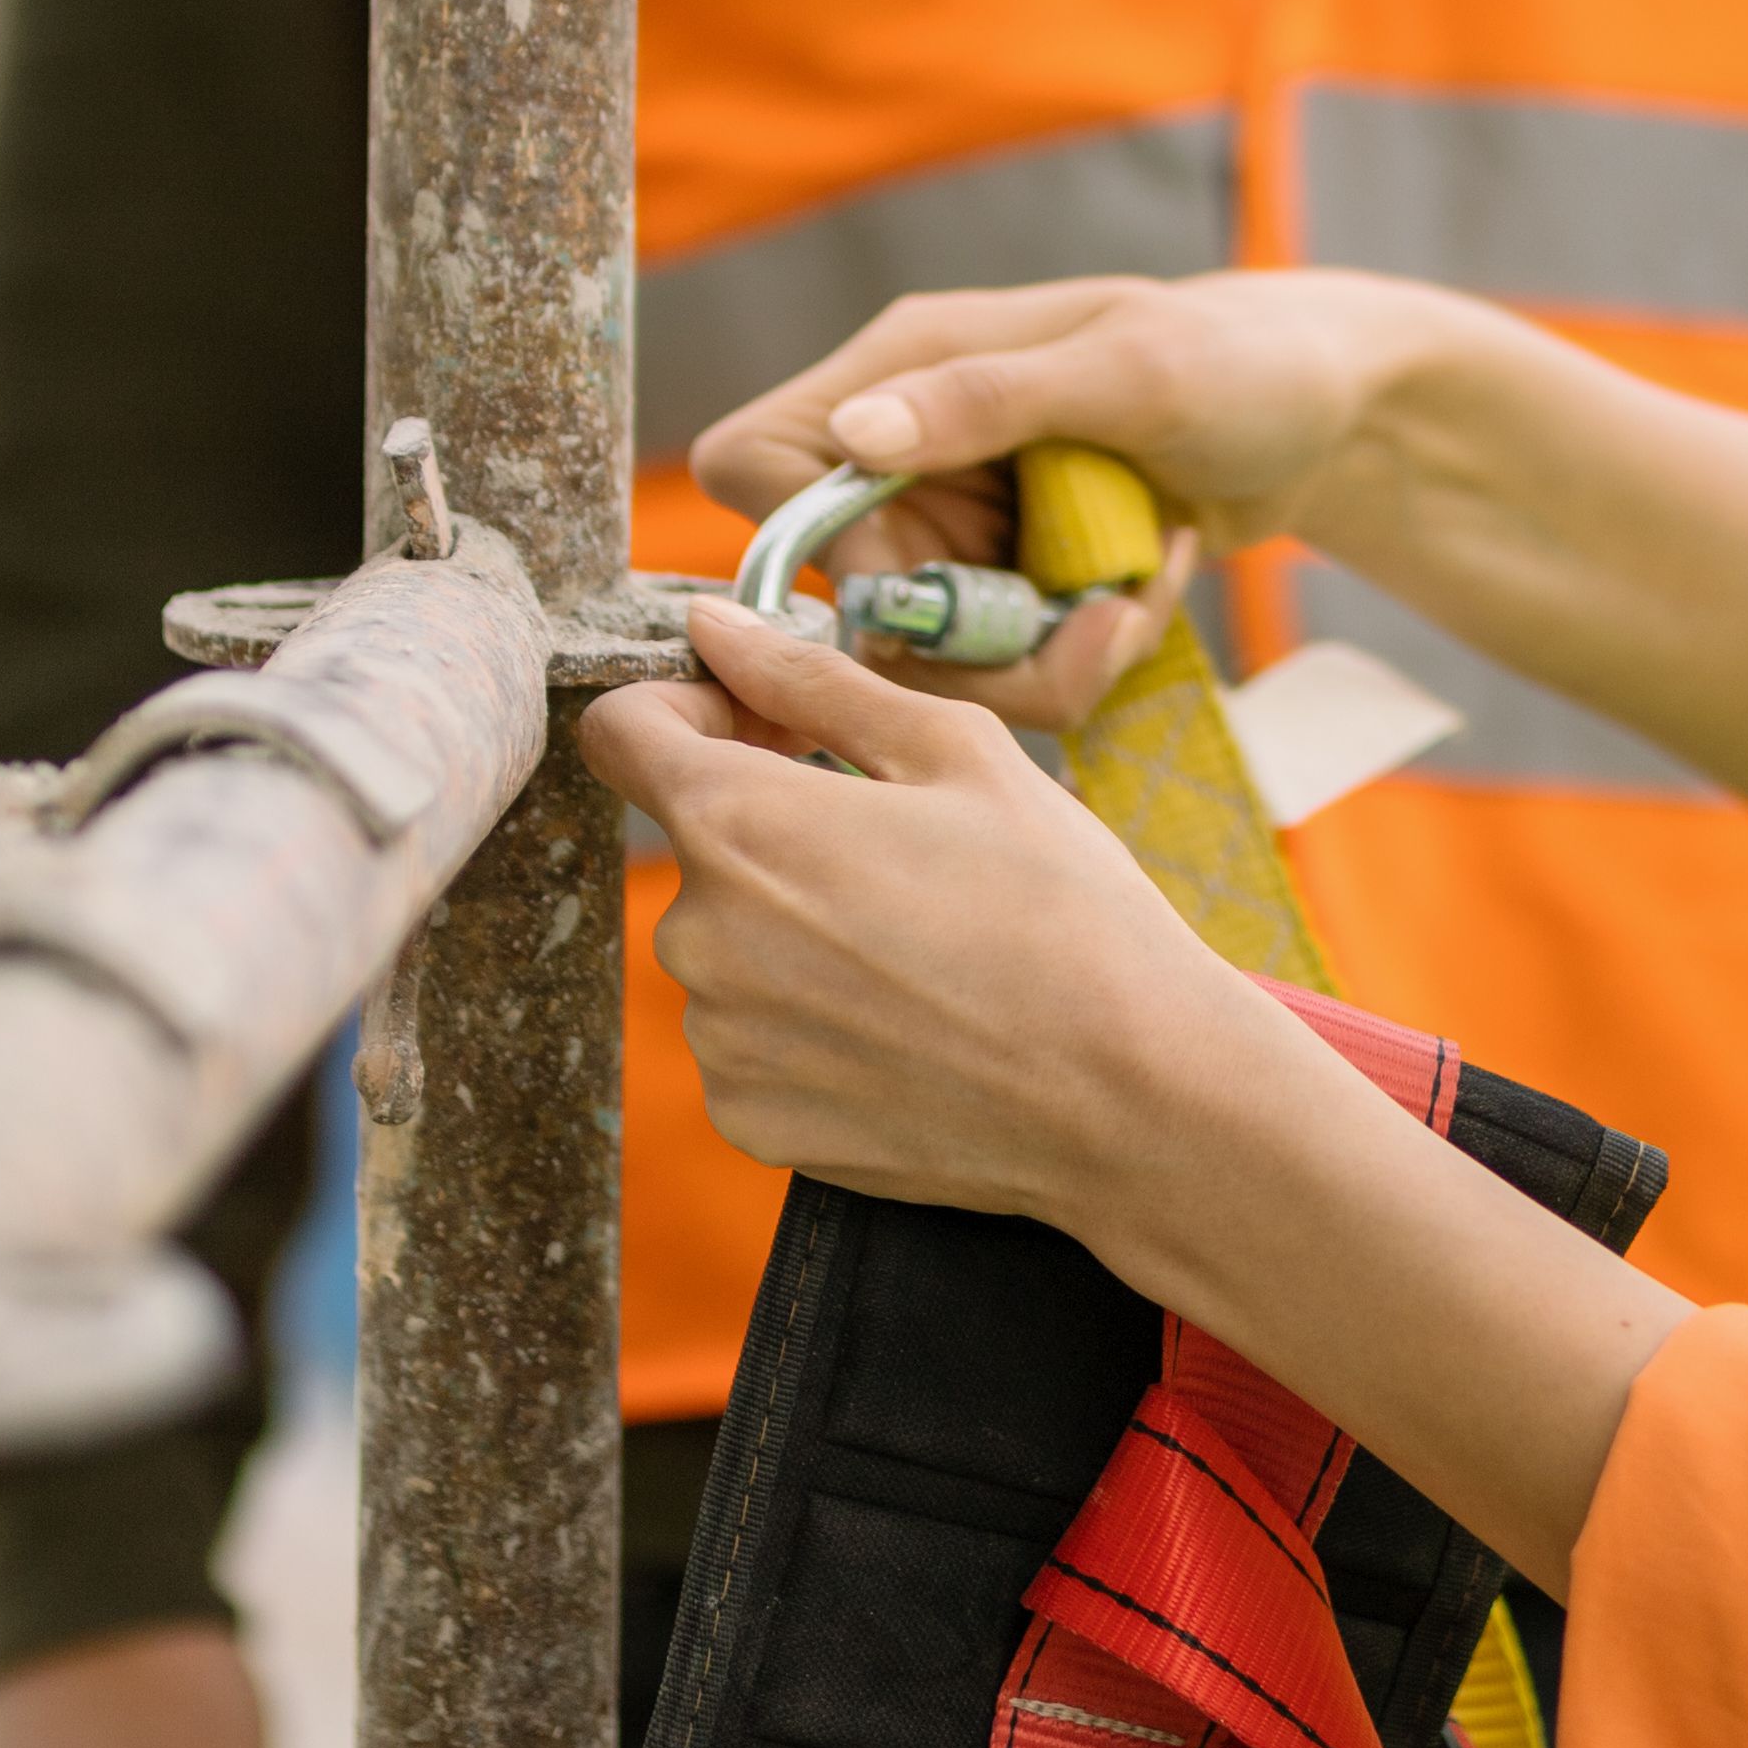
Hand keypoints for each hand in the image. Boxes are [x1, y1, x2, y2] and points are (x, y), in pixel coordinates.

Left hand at [575, 599, 1323, 1260]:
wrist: (1126, 1091)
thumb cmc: (1058, 906)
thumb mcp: (955, 750)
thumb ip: (810, 680)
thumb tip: (713, 627)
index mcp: (738, 823)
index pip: (621, 732)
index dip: (689, 709)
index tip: (769, 730)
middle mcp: (698, 937)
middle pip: (696, 847)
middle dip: (771, 828)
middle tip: (895, 846)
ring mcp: (718, 1041)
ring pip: (727, 947)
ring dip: (791, 929)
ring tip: (916, 944)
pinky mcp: (749, 1121)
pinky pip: (749, 1040)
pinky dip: (807, 1022)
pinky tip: (903, 1020)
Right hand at [685, 271, 1498, 723]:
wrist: (1334, 412)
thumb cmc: (1240, 357)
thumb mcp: (1128, 370)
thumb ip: (987, 401)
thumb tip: (849, 436)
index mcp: (903, 367)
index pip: (758, 464)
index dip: (813, 544)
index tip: (925, 579)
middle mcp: (910, 450)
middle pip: (848, 600)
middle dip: (971, 641)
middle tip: (1093, 623)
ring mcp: (959, 526)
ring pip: (927, 657)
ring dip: (1042, 657)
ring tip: (1140, 593)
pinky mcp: (1010, 586)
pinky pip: (1000, 669)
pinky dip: (1078, 653)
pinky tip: (1148, 589)